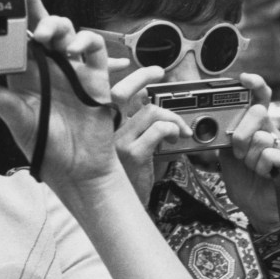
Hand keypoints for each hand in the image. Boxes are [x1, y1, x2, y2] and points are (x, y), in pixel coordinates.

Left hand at [0, 0, 118, 188]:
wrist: (79, 169)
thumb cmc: (48, 147)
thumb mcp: (19, 124)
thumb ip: (1, 105)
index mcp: (25, 74)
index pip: (14, 36)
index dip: (6, 13)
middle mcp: (48, 66)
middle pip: (39, 23)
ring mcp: (72, 68)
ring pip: (66, 30)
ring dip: (54, 24)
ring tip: (42, 33)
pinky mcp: (95, 76)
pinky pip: (93, 49)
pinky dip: (85, 42)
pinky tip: (73, 48)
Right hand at [107, 66, 187, 203]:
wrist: (122, 209)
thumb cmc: (127, 176)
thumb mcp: (127, 145)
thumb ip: (134, 122)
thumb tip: (147, 97)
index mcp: (100, 126)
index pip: (108, 91)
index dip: (124, 76)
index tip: (140, 69)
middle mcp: (102, 131)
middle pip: (122, 91)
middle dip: (142, 76)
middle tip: (158, 73)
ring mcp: (115, 141)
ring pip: (149, 111)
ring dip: (172, 117)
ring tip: (179, 129)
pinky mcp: (131, 153)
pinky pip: (158, 129)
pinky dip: (173, 130)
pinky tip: (176, 140)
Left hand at [219, 73, 279, 231]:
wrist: (257, 210)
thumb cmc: (245, 182)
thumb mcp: (227, 156)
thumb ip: (225, 137)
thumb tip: (213, 122)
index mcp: (258, 128)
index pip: (260, 99)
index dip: (255, 85)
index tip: (244, 79)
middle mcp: (273, 133)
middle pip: (258, 114)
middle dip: (241, 134)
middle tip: (240, 154)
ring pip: (260, 138)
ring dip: (250, 159)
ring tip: (254, 170)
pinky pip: (269, 155)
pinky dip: (261, 168)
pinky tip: (265, 176)